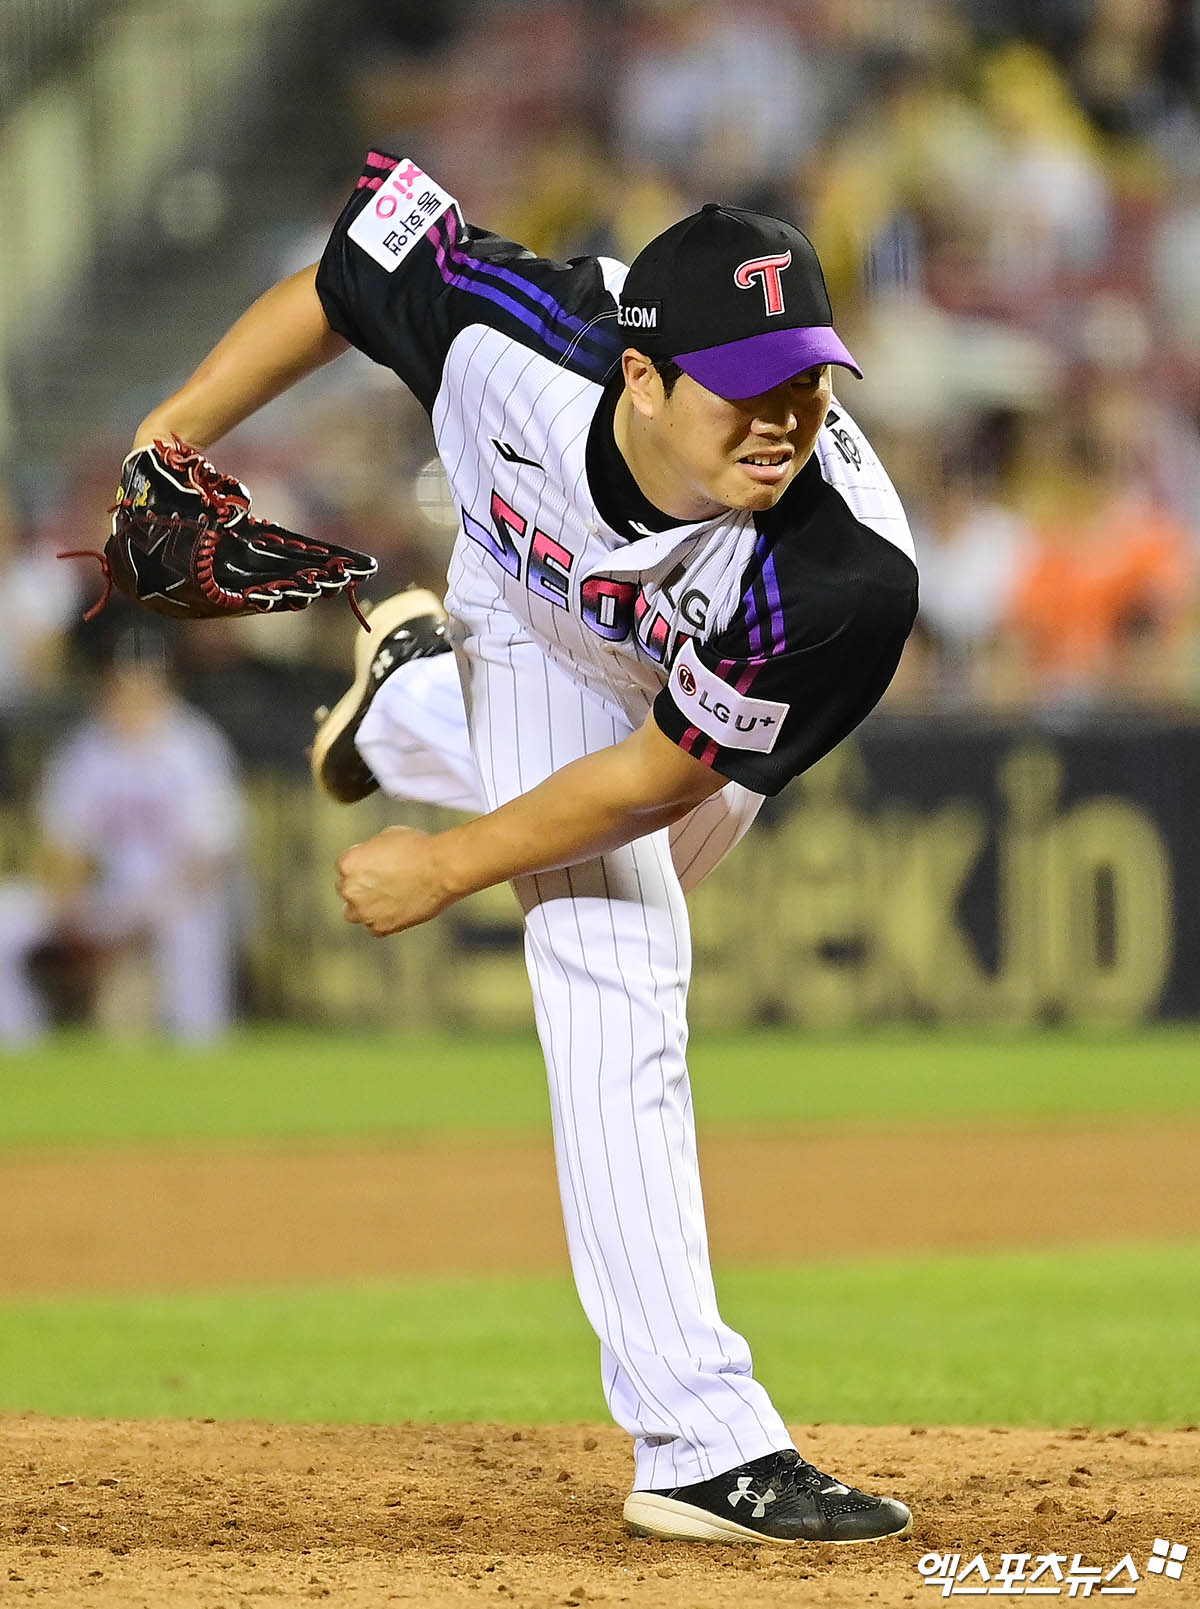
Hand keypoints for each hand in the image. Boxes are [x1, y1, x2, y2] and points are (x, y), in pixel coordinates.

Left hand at [335, 825, 453, 935]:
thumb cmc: (418, 849)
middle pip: (348, 891)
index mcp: (347, 863)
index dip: (362, 868)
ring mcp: (364, 911)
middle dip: (362, 888)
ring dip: (367, 907)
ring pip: (355, 913)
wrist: (441, 870)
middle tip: (383, 884)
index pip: (345, 869)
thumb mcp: (385, 837)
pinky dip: (384, 921)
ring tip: (387, 900)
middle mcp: (350, 889)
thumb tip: (370, 860)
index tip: (377, 869)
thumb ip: (369, 853)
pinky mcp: (381, 928)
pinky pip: (375, 927)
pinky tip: (398, 910)